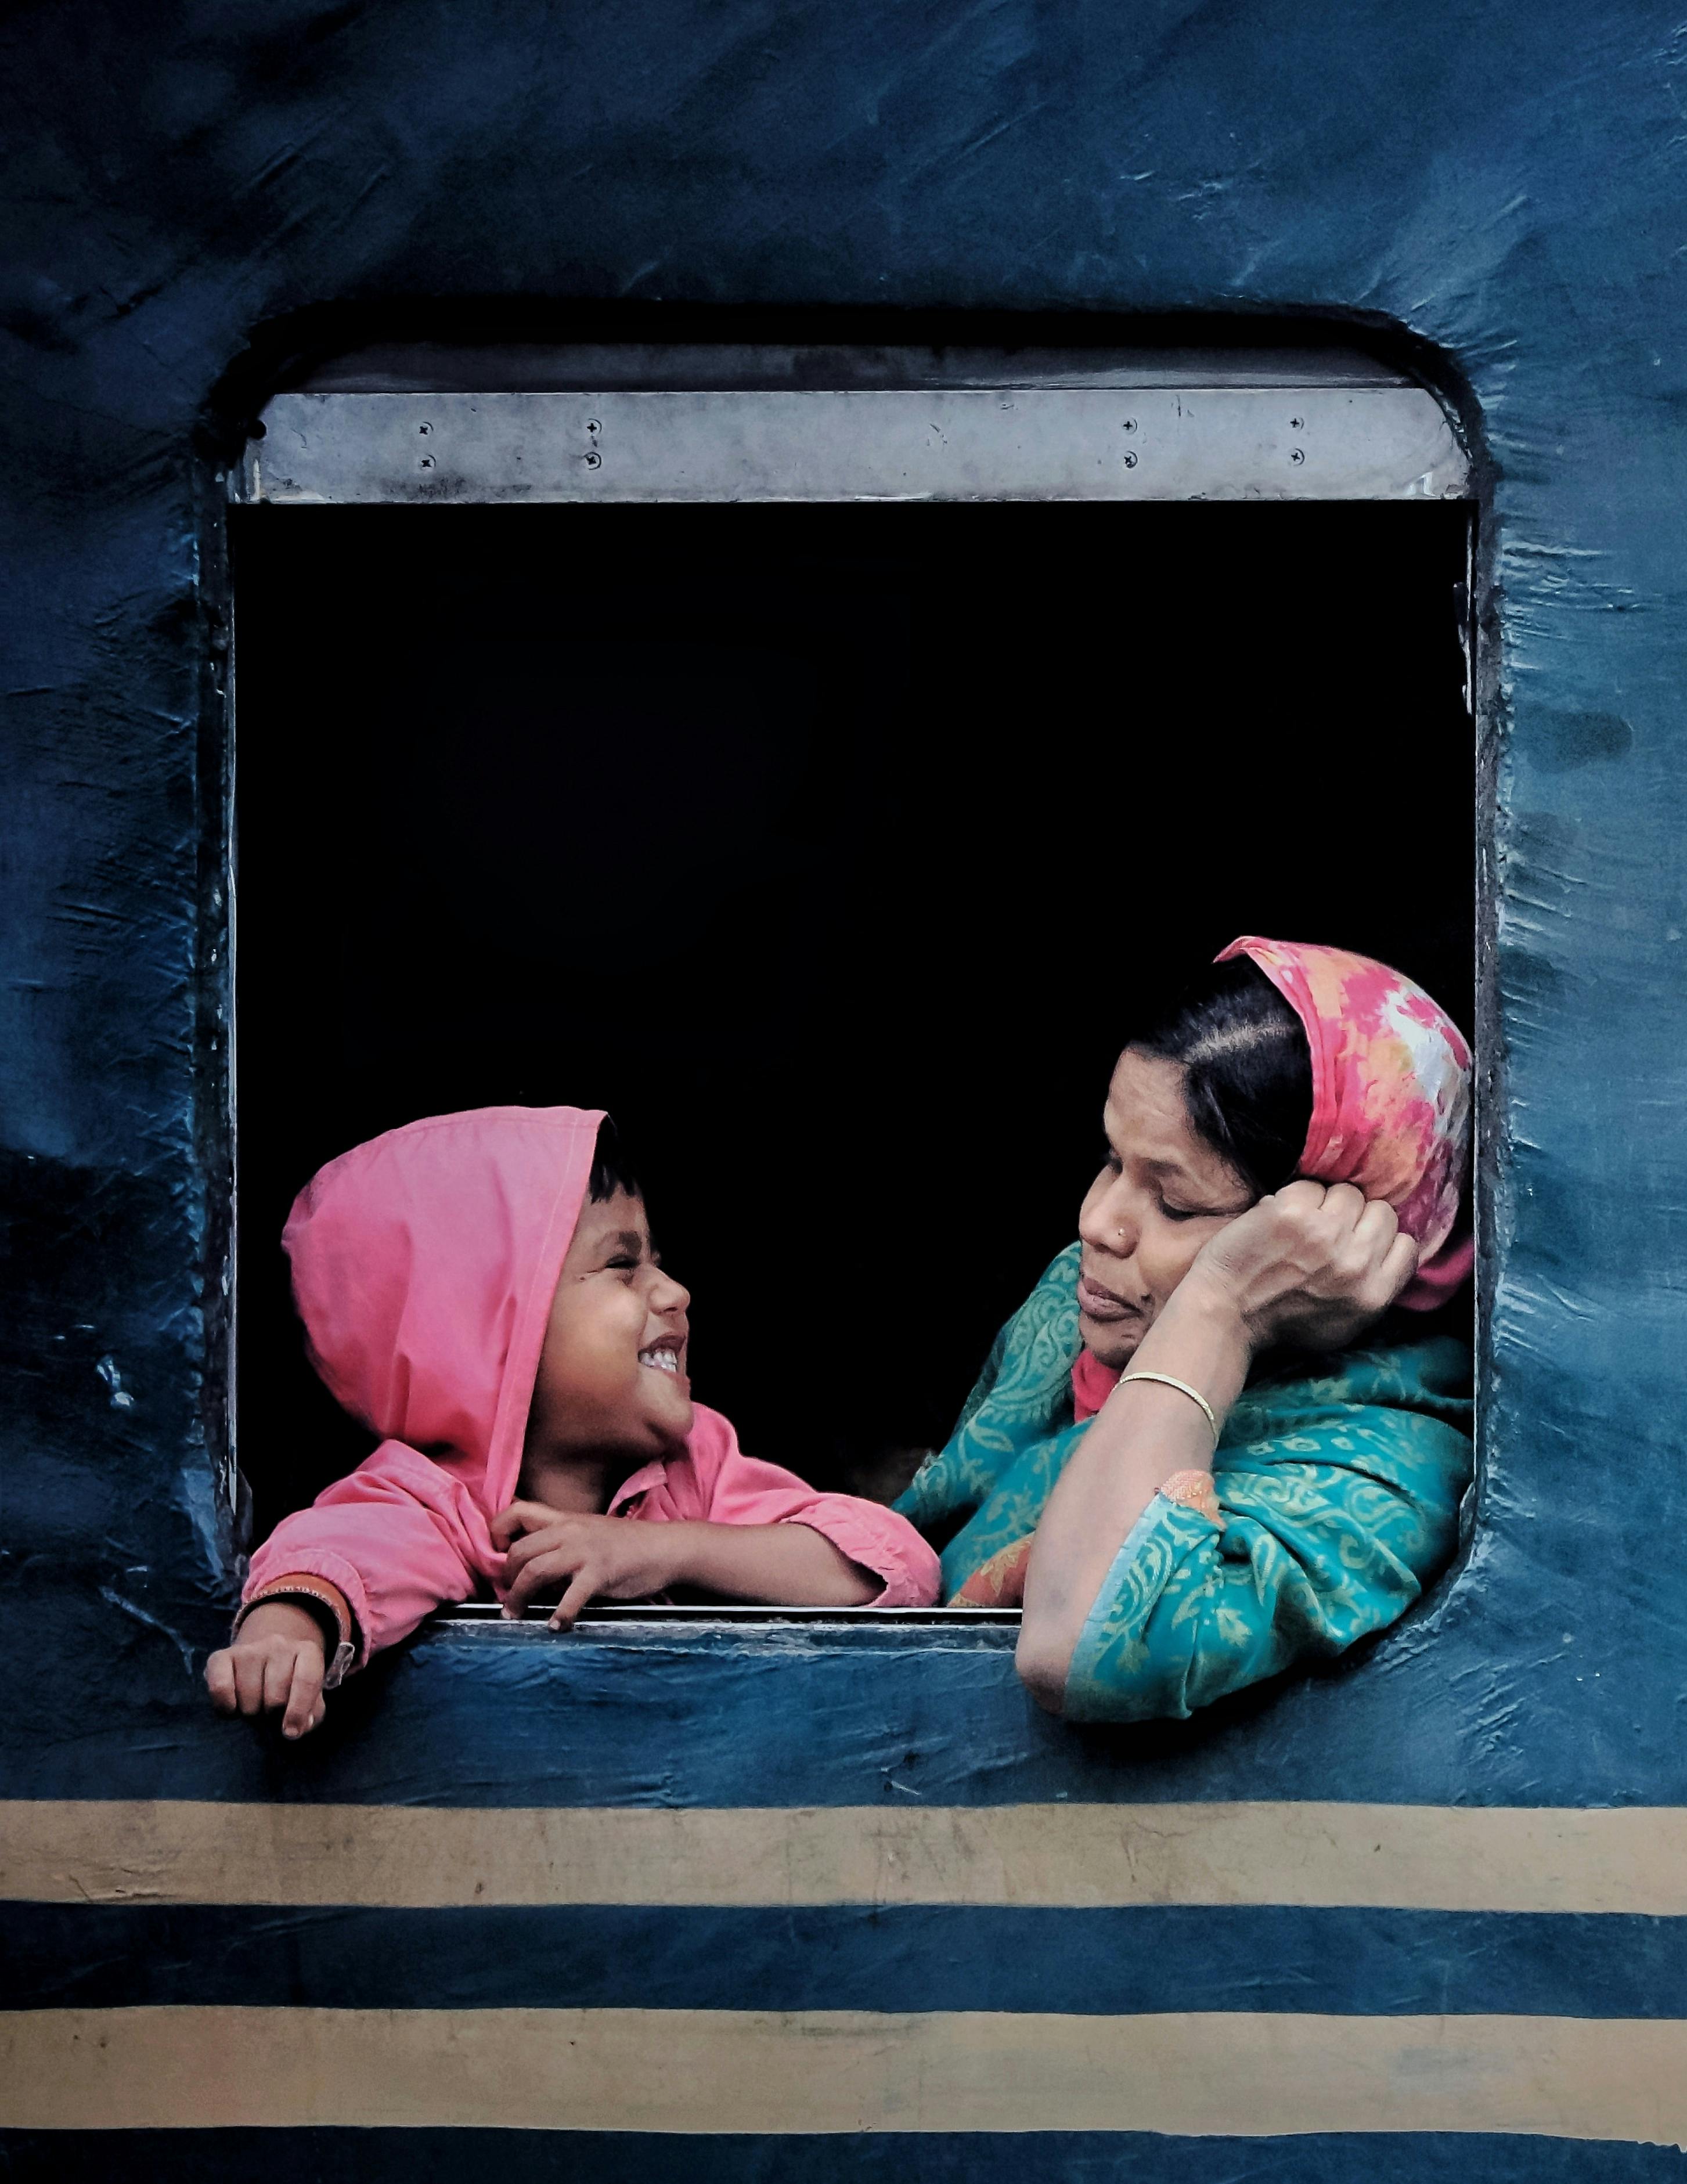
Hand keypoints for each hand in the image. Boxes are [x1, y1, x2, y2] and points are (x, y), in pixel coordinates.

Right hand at [205, 1601, 327, 1739]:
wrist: (264, 1658)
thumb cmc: (290, 1685)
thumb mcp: (310, 1698)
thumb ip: (312, 1715)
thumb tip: (297, 1728)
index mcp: (307, 1651)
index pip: (307, 1680)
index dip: (299, 1712)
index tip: (290, 1733)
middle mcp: (279, 1644)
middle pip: (275, 1697)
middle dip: (272, 1715)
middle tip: (270, 1714)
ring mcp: (249, 1649)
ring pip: (248, 1697)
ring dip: (251, 1713)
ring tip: (255, 1706)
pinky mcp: (220, 1657)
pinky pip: (220, 1688)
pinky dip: (225, 1707)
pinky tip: (233, 1708)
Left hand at [490, 1501, 684, 1627]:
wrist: (665, 1548)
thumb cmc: (626, 1545)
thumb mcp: (588, 1535)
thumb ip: (559, 1547)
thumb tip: (532, 1576)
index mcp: (564, 1519)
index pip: (517, 1511)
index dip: (498, 1532)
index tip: (499, 1556)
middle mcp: (569, 1530)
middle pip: (520, 1550)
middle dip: (506, 1578)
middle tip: (509, 1598)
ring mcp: (585, 1550)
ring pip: (535, 1570)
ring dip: (520, 1598)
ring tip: (517, 1616)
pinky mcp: (600, 1572)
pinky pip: (571, 1596)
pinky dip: (560, 1615)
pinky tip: (556, 1627)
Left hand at [1183, 1179, 1417, 1355]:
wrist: (1225, 1315)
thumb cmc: (1281, 1323)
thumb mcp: (1345, 1324)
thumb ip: (1375, 1289)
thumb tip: (1393, 1250)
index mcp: (1373, 1294)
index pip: (1406, 1243)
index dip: (1382, 1238)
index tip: (1359, 1241)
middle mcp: (1354, 1262)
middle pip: (1381, 1211)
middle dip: (1357, 1217)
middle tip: (1329, 1229)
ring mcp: (1323, 1234)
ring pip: (1348, 1192)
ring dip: (1327, 1203)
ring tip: (1303, 1224)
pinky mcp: (1290, 1213)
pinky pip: (1309, 1186)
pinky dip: (1294, 1197)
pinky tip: (1279, 1217)